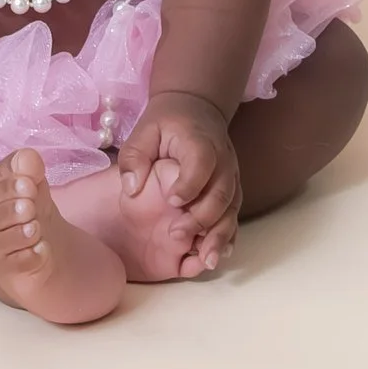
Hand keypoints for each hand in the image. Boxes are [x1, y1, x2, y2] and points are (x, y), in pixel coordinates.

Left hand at [116, 91, 241, 269]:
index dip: (189, 184)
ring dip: (219, 234)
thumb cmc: (167, 122)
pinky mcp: (233, 190)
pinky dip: (229, 235)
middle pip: (220, 192)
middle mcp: (223, 160)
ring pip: (231, 209)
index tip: (172, 202)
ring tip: (206, 259)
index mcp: (200, 142)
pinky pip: (235, 214)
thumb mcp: (145, 129)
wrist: (197, 109)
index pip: (200, 163)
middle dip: (201, 218)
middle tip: (177, 235)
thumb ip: (135, 155)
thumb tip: (132, 187)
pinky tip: (219, 254)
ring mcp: (231, 176)